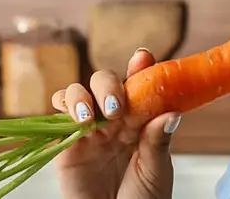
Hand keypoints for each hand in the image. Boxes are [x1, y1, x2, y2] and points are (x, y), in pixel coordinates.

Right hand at [51, 48, 181, 198]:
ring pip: (78, 92)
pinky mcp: (66, 144)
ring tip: (91, 118)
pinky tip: (77, 119)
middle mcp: (113, 120)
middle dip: (108, 84)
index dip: (140, 67)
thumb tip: (172, 113)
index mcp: (140, 121)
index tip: (143, 57)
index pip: (139, 86)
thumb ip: (158, 142)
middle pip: (104, 81)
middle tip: (116, 107)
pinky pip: (57, 115)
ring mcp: (88, 130)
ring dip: (82, 96)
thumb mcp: (156, 172)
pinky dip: (63, 106)